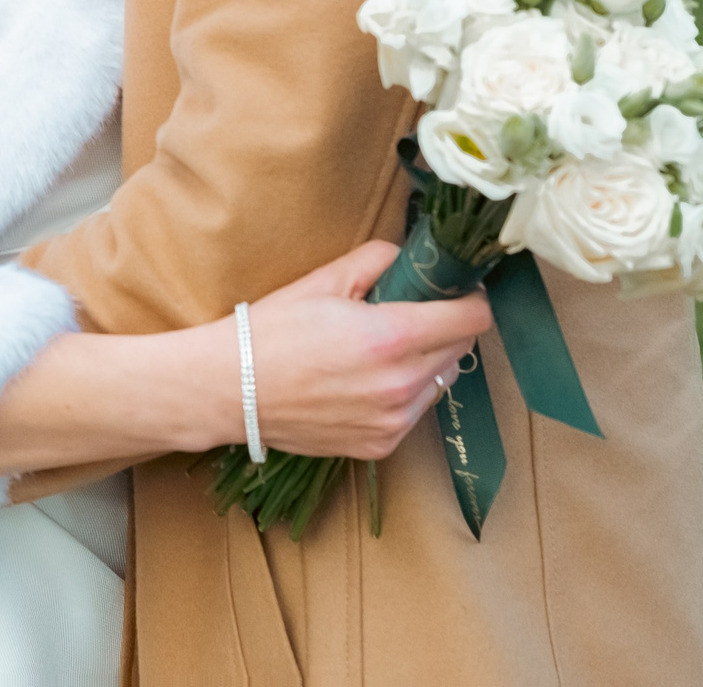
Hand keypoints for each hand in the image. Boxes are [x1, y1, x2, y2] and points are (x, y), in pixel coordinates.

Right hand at [242, 239, 492, 461]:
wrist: (231, 389)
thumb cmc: (272, 331)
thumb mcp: (324, 281)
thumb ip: (377, 260)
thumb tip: (409, 257)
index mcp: (390, 338)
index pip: (471, 320)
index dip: (470, 299)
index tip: (458, 291)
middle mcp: (400, 385)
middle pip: (461, 350)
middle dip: (446, 327)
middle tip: (414, 313)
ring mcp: (392, 420)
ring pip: (440, 382)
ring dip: (427, 362)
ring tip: (387, 350)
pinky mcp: (380, 445)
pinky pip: (414, 412)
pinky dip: (404, 392)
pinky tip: (368, 380)